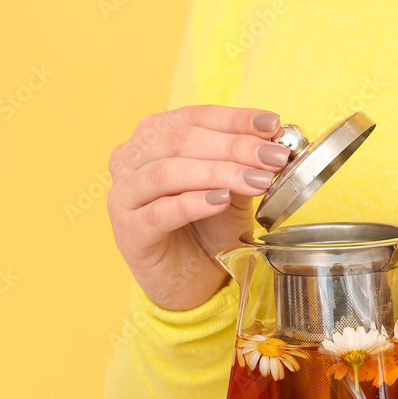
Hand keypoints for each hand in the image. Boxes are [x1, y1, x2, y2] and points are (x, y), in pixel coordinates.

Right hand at [107, 105, 289, 310]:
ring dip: (218, 173)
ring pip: (167, 172)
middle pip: (181, 140)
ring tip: (256, 180)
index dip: (234, 119)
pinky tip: (221, 200)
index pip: (194, 117)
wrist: (193, 282)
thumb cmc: (208, 231)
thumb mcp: (233, 190)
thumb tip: (273, 138)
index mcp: (154, 138)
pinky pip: (159, 211)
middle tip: (272, 157)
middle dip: (233, 147)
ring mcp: (124, 196)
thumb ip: (245, 164)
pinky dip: (193, 203)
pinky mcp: (128, 231)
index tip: (272, 124)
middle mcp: (131, 160)